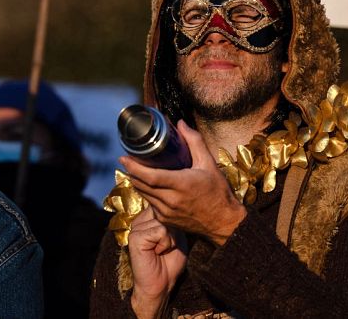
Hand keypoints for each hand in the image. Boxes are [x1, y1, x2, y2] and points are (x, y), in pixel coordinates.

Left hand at [121, 120, 246, 245]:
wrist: (224, 222)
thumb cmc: (217, 192)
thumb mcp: (209, 163)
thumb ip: (194, 141)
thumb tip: (180, 124)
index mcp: (181, 185)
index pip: (150, 177)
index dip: (133, 167)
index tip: (123, 157)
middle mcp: (171, 200)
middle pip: (142, 185)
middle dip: (132, 172)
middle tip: (127, 160)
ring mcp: (167, 213)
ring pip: (143, 194)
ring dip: (137, 182)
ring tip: (135, 169)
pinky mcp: (165, 220)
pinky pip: (150, 204)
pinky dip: (147, 193)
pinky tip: (150, 185)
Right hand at [128, 208, 187, 318]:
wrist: (161, 284)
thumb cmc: (170, 262)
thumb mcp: (178, 236)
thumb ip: (174, 221)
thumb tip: (171, 210)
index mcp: (147, 219)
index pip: (165, 208)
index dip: (175, 224)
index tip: (171, 242)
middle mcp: (139, 220)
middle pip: (164, 213)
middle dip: (173, 231)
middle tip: (166, 247)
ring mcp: (135, 227)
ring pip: (163, 222)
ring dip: (169, 239)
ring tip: (161, 251)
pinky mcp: (135, 236)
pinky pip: (160, 231)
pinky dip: (164, 244)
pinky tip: (156, 253)